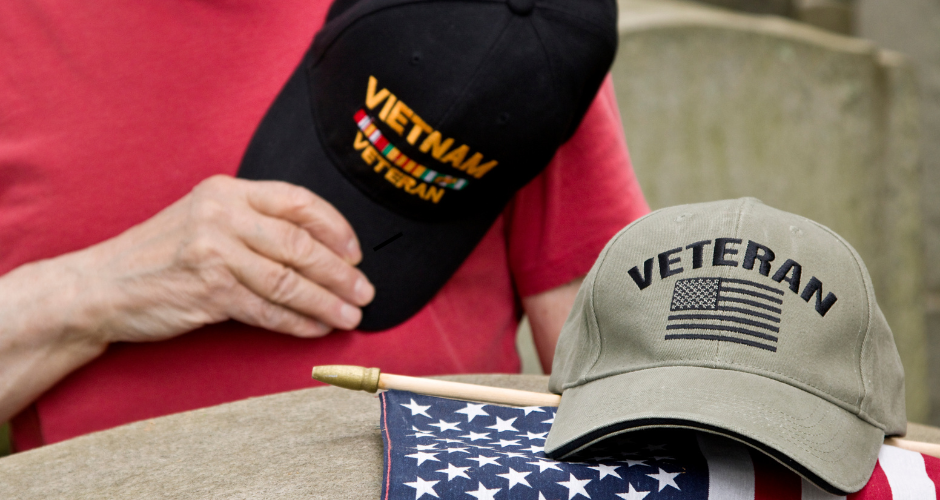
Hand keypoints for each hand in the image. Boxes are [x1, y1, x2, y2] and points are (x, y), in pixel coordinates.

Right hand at [76, 175, 374, 341]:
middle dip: (339, 273)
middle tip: (364, 292)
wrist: (102, 285)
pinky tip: (315, 328)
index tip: (356, 253)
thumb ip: (255, 223)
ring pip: (288, 281)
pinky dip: (296, 323)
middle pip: (300, 244)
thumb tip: (323, 249)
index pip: (298, 202)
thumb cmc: (161, 254)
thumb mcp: (206, 218)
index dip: (336, 228)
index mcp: (228, 190)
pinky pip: (266, 310)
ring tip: (350, 316)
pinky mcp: (207, 290)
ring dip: (326, 302)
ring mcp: (213, 252)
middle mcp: (222, 215)